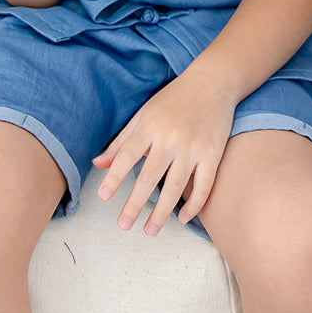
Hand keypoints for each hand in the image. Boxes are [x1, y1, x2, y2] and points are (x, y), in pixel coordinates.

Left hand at [92, 74, 236, 235]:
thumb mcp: (143, 114)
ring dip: (163, 212)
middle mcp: (171, 139)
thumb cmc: (174, 99)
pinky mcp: (213, 154)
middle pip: (150, 177)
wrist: (213, 82)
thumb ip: (121, 141)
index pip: (127, 156)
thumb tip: (98, 164)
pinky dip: (194, 204)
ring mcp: (194, 148)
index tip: (103, 197)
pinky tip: (183, 218)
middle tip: (124, 225)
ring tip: (150, 230)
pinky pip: (204, 185)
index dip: (114, 177)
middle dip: (135, 203)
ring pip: (176, 187)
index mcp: (150, 127)